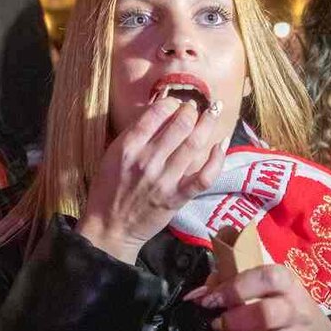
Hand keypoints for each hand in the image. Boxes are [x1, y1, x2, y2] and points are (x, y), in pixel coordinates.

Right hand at [77, 97, 224, 263]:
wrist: (110, 227)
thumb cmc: (109, 189)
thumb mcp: (113, 154)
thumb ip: (134, 133)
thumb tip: (158, 108)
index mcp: (128, 147)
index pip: (157, 113)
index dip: (172, 103)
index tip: (176, 103)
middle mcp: (147, 160)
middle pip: (180, 124)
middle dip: (192, 110)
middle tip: (196, 107)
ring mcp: (164, 180)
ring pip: (194, 144)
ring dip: (208, 124)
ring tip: (214, 112)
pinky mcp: (177, 198)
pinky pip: (204, 176)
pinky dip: (217, 159)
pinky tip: (222, 145)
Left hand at [190, 265, 330, 330]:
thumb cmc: (281, 307)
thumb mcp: (263, 288)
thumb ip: (226, 283)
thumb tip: (197, 295)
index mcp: (288, 283)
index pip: (266, 278)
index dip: (235, 288)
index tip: (212, 300)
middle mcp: (298, 309)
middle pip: (264, 314)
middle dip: (233, 321)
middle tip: (219, 324)